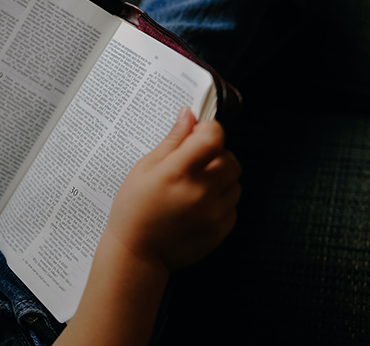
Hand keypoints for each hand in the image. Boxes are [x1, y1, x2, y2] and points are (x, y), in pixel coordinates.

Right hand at [104, 107, 240, 270]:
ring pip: (235, 182)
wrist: (137, 253)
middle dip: (216, 156)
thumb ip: (172, 141)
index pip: (213, 137)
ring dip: (221, 180)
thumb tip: (189, 115)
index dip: (208, 130)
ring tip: (196, 188)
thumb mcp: (144, 169)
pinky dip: (220, 202)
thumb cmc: (134, 209)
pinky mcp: (220, 230)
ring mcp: (213, 213)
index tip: (198, 135)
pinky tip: (198, 207)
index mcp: (177, 172)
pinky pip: (233, 206)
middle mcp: (199, 192)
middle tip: (195, 164)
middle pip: (230, 159)